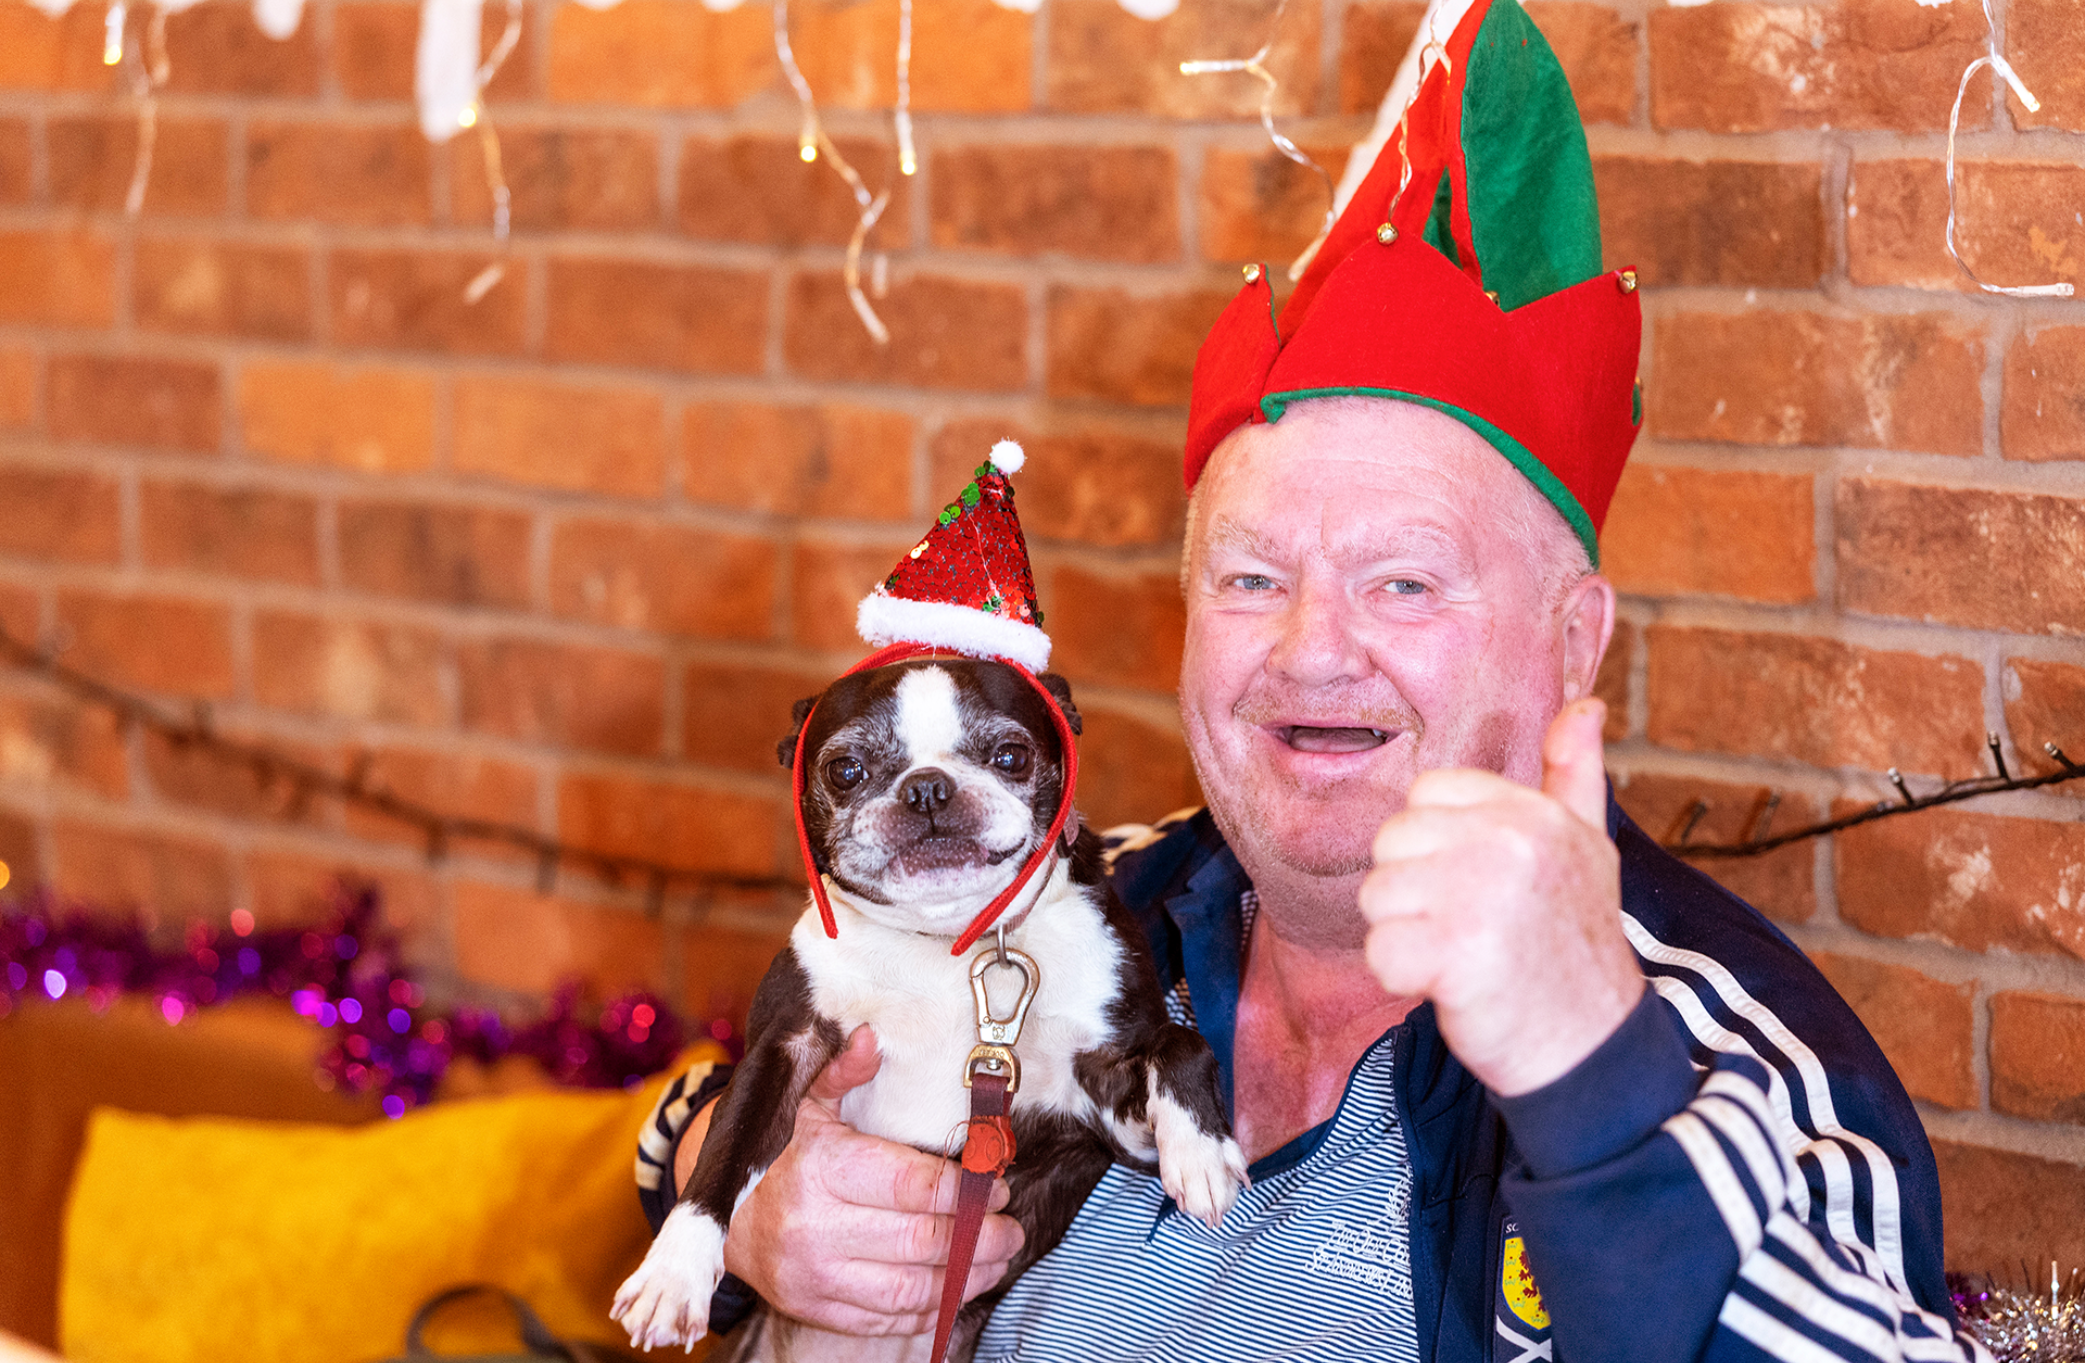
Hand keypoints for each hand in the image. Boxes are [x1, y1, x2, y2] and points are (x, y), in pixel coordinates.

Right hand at [719, 1025, 1026, 1334]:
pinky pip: (886, 1319)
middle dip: (979, 1237)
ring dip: (965, 1278)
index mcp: (822, 1170)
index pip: (912, 1186)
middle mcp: (816, 1228)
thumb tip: (873, 1037)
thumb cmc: (778, 1156)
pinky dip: (930, 1310)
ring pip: (910, 1288)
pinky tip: (958, 1290)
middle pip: (921, 1241)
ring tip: (996, 1260)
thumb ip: (844, 1072)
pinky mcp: (815, 1308)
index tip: (994, 1186)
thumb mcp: (805, 1104)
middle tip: (1010, 1229)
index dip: (964, 1190)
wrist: (722, 1216)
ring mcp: (815, 1276)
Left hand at [1358, 699, 1642, 1096]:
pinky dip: (1402, 979)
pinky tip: (1447, 987)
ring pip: (1376, 897)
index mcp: (1532, 813)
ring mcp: (1483, 898)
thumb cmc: (1573, 945)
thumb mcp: (1586, 848)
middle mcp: (1509, 844)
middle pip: (1391, 843)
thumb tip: (1584, 706)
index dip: (1435, 846)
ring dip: (1406, 937)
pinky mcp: (1455, 956)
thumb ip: (1574, 775)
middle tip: (1469, 929)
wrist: (1592, 1049)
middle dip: (1414, 893)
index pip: (1425, 795)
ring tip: (1460, 957)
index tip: (1478, 885)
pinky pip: (1379, 952)